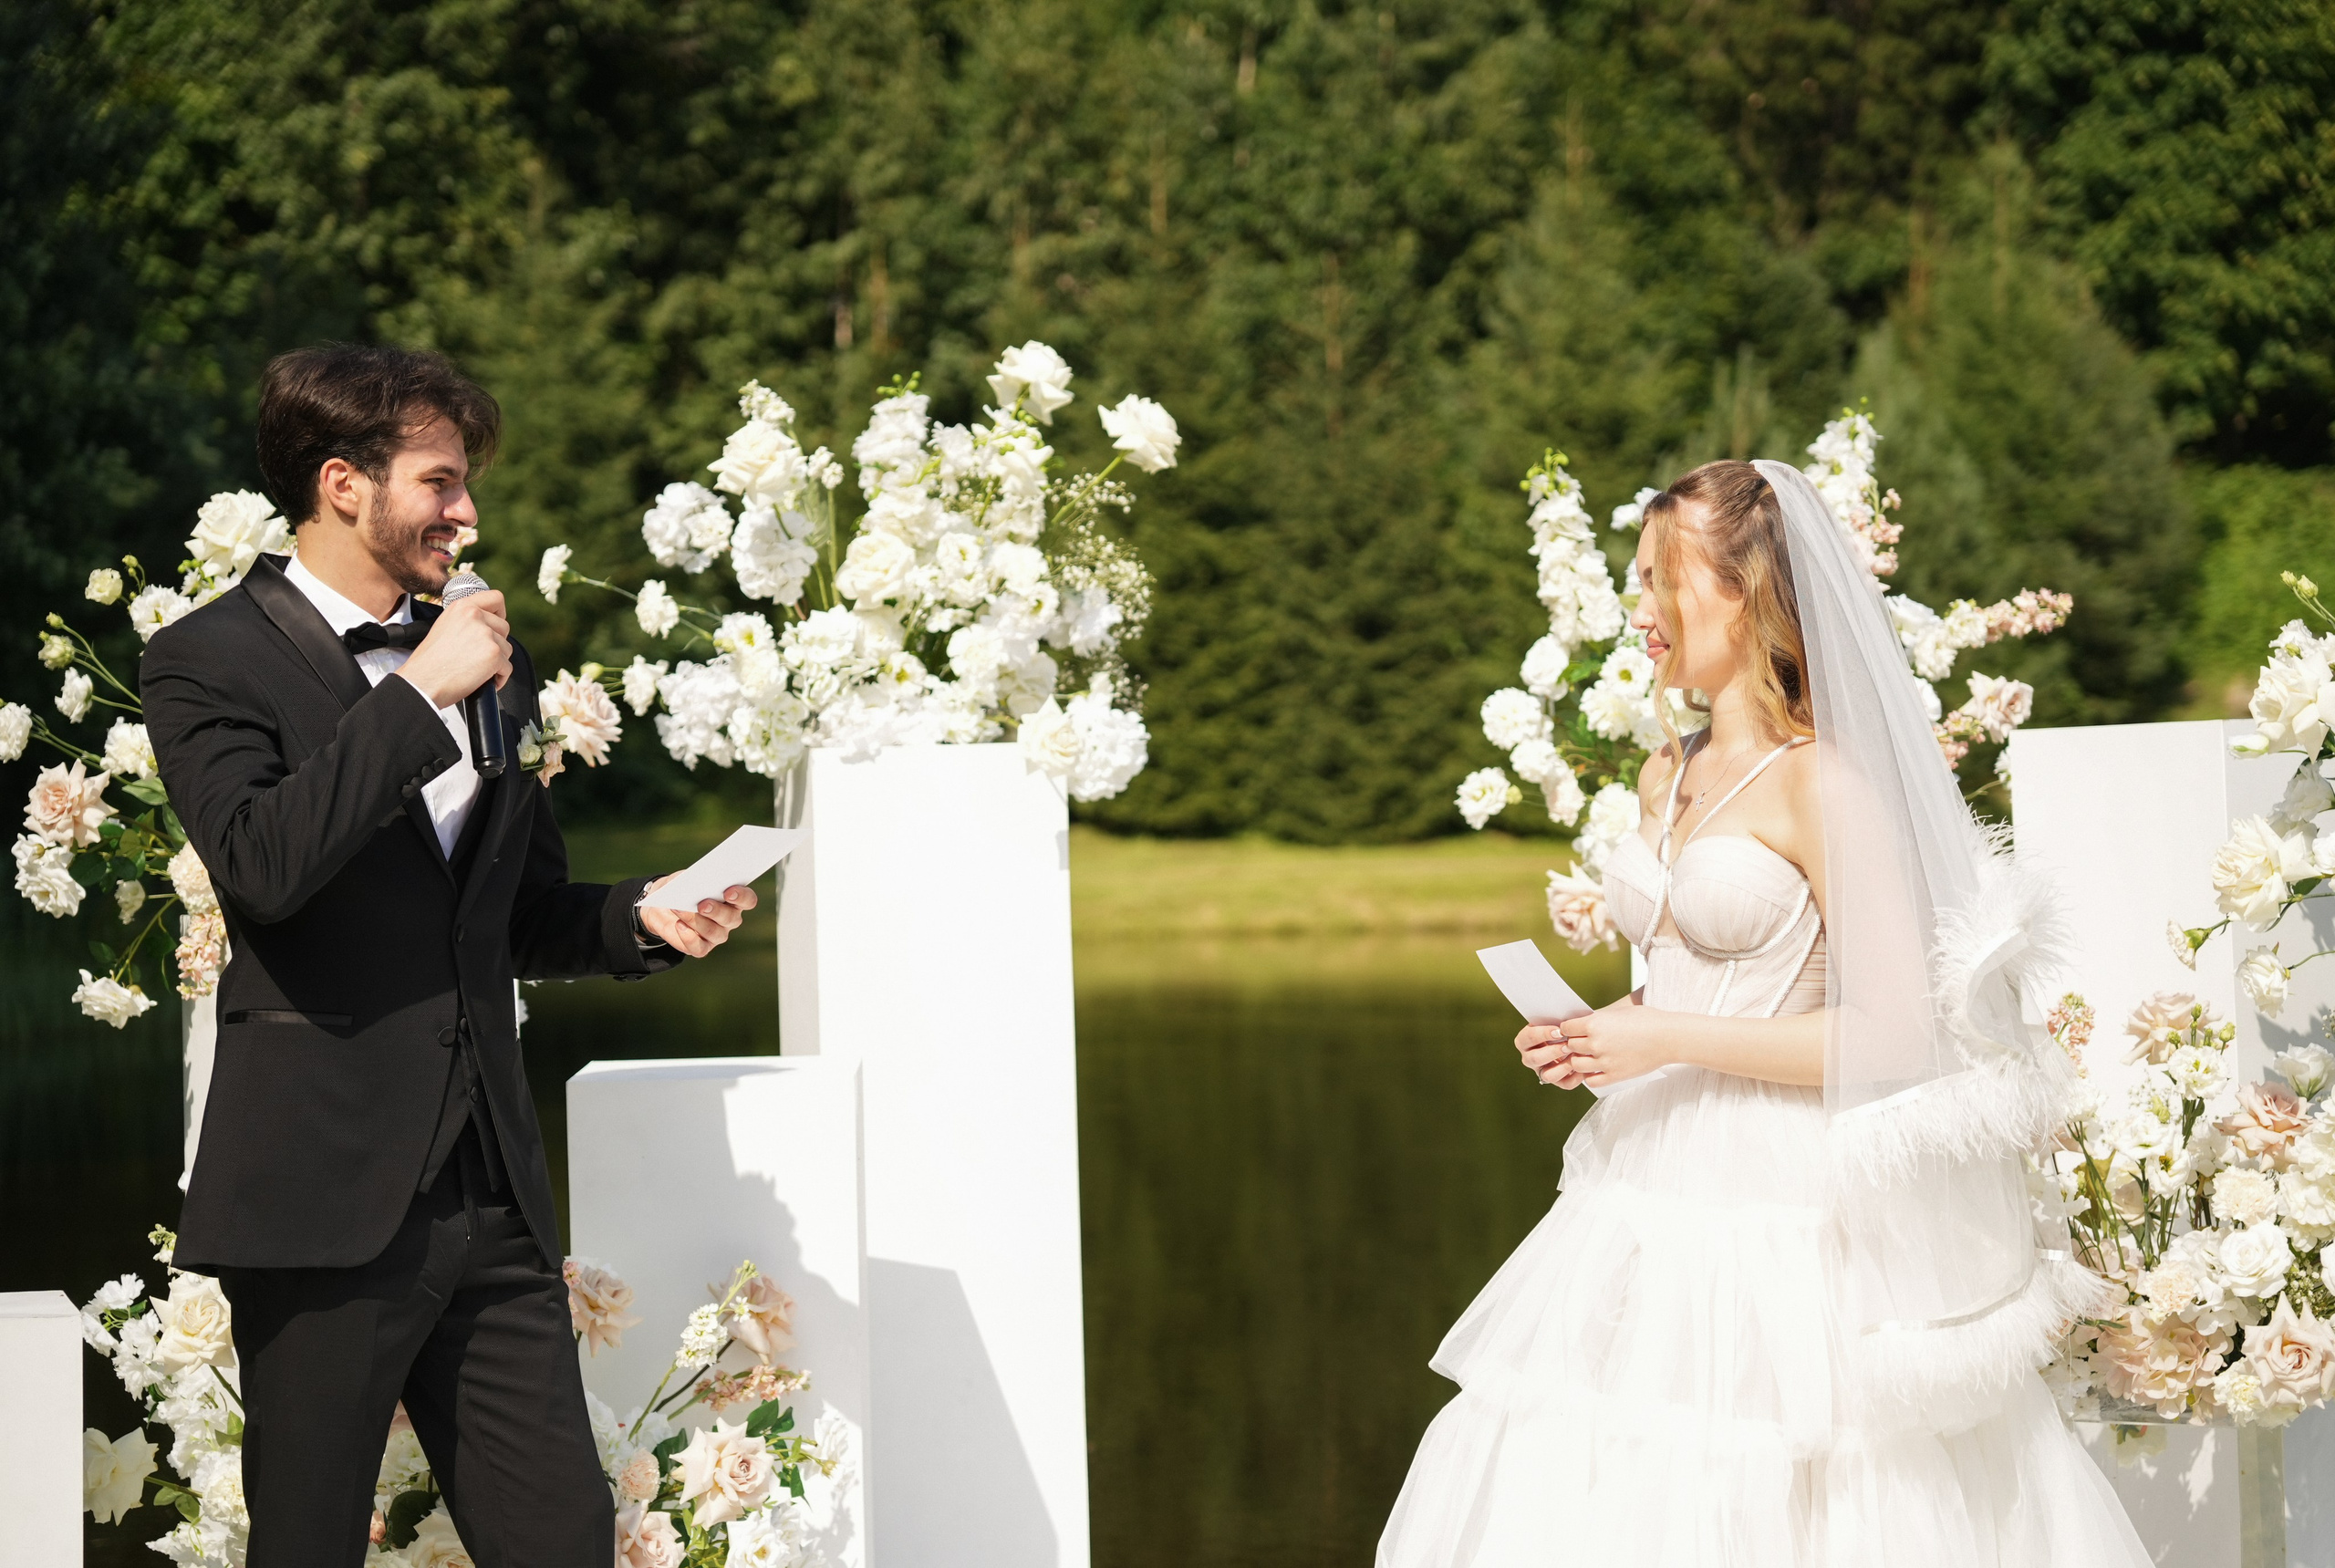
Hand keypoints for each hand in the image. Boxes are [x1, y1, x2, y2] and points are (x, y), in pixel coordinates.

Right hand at [398, 589, 511, 707]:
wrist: (422, 681)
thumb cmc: (430, 661)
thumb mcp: (445, 626)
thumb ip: (467, 621)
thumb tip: (488, 625)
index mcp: (462, 606)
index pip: (496, 598)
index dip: (500, 613)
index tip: (495, 626)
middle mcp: (475, 615)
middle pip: (504, 627)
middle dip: (496, 644)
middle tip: (477, 657)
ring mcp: (485, 634)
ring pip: (507, 648)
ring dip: (497, 661)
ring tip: (475, 669)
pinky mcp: (493, 654)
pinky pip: (507, 668)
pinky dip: (499, 678)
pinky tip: (482, 681)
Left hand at [637, 880, 756, 957]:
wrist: (664, 906)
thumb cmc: (683, 889)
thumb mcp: (687, 879)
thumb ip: (695, 879)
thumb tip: (697, 883)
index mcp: (734, 899)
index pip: (748, 900)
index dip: (741, 896)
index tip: (728, 892)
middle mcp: (730, 919)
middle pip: (731, 918)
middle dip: (716, 911)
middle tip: (702, 904)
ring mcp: (717, 935)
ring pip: (713, 932)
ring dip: (695, 920)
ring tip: (679, 909)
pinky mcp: (702, 948)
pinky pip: (699, 947)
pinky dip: (688, 937)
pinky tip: (679, 925)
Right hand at [1514, 1024, 1580, 1087]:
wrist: (1576, 1036)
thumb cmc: (1564, 1025)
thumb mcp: (1558, 1020)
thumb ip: (1558, 1020)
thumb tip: (1566, 1021)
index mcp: (1524, 1040)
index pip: (1527, 1037)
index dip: (1542, 1034)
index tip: (1559, 1030)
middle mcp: (1529, 1057)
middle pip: (1534, 1058)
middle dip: (1552, 1051)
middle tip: (1568, 1045)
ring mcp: (1541, 1071)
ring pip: (1547, 1075)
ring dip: (1562, 1066)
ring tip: (1575, 1056)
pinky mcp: (1557, 1080)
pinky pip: (1564, 1083)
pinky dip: (1575, 1077)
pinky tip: (1583, 1068)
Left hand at [1552, 1000, 1672, 1089]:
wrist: (1669, 1037)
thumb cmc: (1646, 1019)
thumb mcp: (1618, 1012)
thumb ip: (1597, 1019)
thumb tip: (1580, 1023)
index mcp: (1594, 1024)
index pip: (1565, 1028)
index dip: (1568, 1029)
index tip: (1573, 1030)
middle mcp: (1595, 1043)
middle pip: (1569, 1046)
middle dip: (1573, 1044)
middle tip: (1581, 1043)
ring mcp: (1604, 1061)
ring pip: (1576, 1064)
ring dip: (1580, 1060)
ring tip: (1589, 1056)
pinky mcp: (1614, 1075)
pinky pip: (1590, 1080)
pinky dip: (1591, 1075)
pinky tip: (1598, 1068)